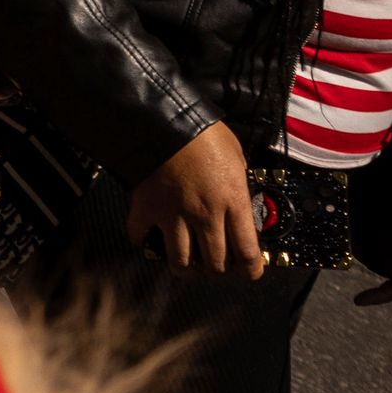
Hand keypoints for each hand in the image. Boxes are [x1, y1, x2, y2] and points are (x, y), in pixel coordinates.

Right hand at [128, 119, 262, 278]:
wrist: (163, 121)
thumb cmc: (204, 134)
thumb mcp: (237, 157)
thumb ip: (239, 185)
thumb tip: (238, 201)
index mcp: (233, 203)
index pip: (248, 253)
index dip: (251, 270)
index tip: (249, 272)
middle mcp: (206, 216)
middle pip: (215, 263)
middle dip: (218, 271)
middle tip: (216, 267)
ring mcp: (173, 216)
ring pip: (180, 261)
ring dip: (184, 268)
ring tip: (186, 265)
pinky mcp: (146, 209)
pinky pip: (140, 236)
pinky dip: (142, 240)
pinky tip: (147, 238)